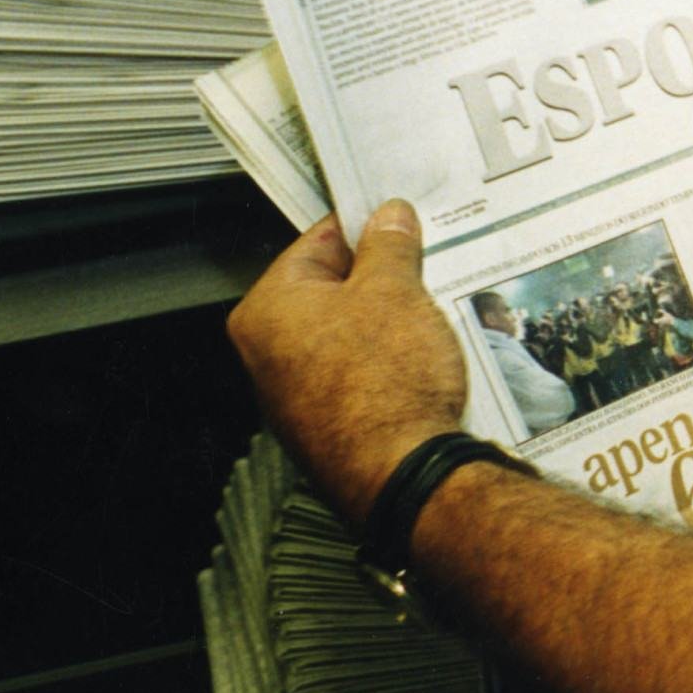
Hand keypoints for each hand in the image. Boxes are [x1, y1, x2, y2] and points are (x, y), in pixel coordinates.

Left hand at [228, 201, 470, 529]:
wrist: (403, 473)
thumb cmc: (385, 384)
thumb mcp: (395, 290)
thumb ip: (389, 245)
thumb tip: (388, 218)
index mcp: (266, 310)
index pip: (316, 243)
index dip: (365, 227)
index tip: (399, 222)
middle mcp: (266, 354)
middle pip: (330, 289)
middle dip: (380, 279)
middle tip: (423, 270)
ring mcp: (294, 395)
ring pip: (347, 333)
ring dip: (388, 321)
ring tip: (427, 318)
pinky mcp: (326, 424)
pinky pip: (357, 374)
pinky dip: (387, 362)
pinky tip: (420, 361)